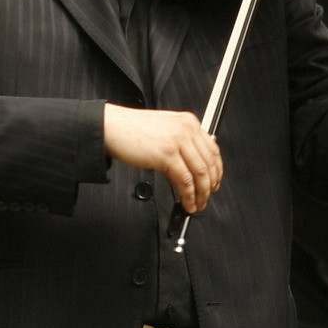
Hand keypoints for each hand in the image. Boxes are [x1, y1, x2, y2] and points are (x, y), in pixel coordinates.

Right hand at [102, 105, 222, 213]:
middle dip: (210, 186)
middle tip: (206, 197)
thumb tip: (193, 165)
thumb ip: (181, 142)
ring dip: (200, 194)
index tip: (214, 182)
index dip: (216, 170)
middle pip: (209, 163)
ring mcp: (177, 141)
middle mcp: (186, 130)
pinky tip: (186, 202)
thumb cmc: (132, 129)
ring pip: (199, 174)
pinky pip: (184, 180)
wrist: (111, 127)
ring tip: (197, 204)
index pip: (213, 149)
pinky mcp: (166, 154)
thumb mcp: (165, 129)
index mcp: (188, 122)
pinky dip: (188, 195)